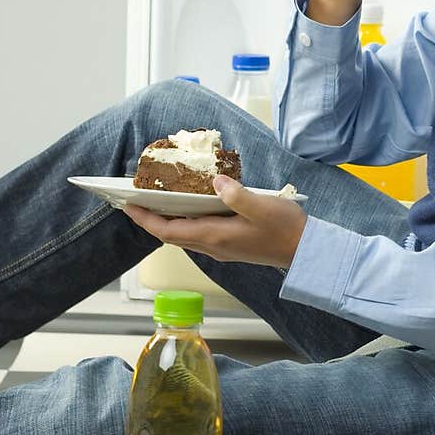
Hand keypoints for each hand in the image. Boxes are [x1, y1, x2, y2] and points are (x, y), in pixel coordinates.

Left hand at [123, 176, 307, 270]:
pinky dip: (184, 223)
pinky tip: (188, 210)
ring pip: (184, 236)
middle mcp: (214, 246)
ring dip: (166, 222)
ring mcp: (222, 248)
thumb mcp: (262, 207)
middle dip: (150, 220)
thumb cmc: (286, 229)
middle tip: (133, 202)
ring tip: (155, 204)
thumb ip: (237, 195)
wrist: (306, 251)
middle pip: (171, 235)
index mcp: (216, 236)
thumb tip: (216, 182)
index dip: (146, 219)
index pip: (169, 230)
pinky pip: (198, 235)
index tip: (128, 206)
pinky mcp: (230, 245)